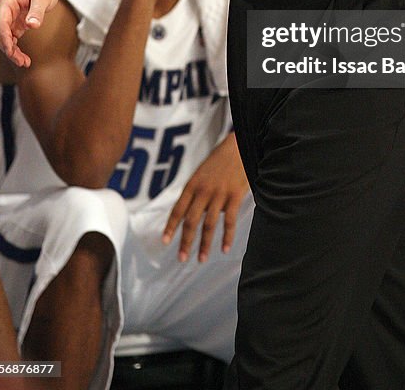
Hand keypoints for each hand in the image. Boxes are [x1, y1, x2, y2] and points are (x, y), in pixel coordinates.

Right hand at [0, 0, 60, 67]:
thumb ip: (37, 10)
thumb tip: (32, 25)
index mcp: (7, 2)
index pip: (1, 23)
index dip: (5, 39)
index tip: (11, 51)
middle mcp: (4, 11)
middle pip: (0, 34)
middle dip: (9, 49)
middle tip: (23, 62)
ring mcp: (8, 18)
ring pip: (4, 39)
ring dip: (12, 52)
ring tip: (25, 63)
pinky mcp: (14, 23)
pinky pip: (11, 39)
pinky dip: (16, 49)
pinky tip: (23, 58)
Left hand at [162, 134, 248, 261]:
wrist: (239, 145)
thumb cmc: (221, 159)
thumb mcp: (203, 172)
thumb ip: (198, 192)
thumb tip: (195, 212)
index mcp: (193, 184)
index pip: (178, 209)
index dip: (170, 226)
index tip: (165, 241)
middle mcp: (203, 191)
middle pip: (191, 221)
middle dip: (185, 242)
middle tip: (182, 258)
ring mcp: (219, 194)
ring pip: (209, 225)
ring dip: (204, 244)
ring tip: (201, 259)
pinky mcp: (234, 196)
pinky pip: (229, 221)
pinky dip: (227, 237)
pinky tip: (225, 248)